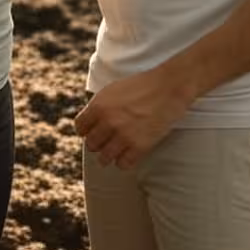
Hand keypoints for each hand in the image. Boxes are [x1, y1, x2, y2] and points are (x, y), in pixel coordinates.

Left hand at [74, 65, 195, 169]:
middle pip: (91, 145)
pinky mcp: (139, 146)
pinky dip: (125, 161)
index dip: (87, 131)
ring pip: (104, 158)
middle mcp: (108, 121)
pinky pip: (123, 164)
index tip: (93, 132)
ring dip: (109, 155)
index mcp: (99, 105)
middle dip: (98, 143)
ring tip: (117, 150)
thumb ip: (99, 106)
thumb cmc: (142, 85)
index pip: (80, 128)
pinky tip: (130, 154)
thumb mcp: (112, 90)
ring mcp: (123, 135)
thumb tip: (90, 123)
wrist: (168, 87)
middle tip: (108, 140)